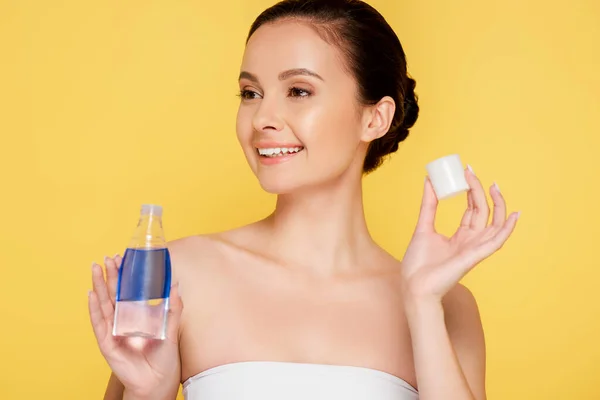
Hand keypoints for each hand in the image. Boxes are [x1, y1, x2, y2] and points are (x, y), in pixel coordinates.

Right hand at [88, 255, 182, 398]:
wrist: (159, 381)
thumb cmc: (164, 357)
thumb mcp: (171, 328)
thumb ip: (173, 308)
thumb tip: (176, 286)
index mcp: (137, 317)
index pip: (128, 292)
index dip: (125, 276)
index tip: (123, 258)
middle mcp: (123, 321)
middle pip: (114, 294)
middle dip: (110, 275)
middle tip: (108, 257)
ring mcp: (114, 331)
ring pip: (104, 304)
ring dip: (99, 286)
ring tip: (95, 268)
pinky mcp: (107, 342)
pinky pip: (99, 323)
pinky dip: (94, 308)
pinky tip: (91, 294)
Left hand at [400, 166, 519, 301]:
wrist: (414, 286)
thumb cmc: (418, 264)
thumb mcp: (423, 227)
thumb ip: (429, 205)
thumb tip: (429, 181)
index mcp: (460, 236)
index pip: (472, 210)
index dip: (472, 191)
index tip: (466, 172)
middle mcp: (471, 242)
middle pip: (483, 212)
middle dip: (480, 191)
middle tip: (471, 172)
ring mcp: (474, 249)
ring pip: (494, 224)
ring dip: (497, 205)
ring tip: (494, 186)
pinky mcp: (474, 256)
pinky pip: (496, 242)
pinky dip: (507, 229)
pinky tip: (513, 216)